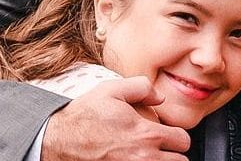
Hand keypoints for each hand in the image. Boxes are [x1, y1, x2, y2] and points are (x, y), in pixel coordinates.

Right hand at [41, 76, 190, 160]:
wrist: (56, 140)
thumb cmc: (83, 117)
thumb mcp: (111, 90)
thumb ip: (142, 87)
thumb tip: (160, 98)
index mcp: (146, 134)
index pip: (183, 141)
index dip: (177, 137)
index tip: (168, 136)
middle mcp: (143, 157)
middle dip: (173, 154)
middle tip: (162, 149)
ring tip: (149, 156)